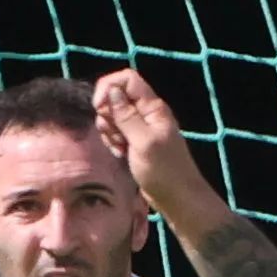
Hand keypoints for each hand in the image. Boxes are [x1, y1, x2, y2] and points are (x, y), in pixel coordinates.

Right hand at [91, 67, 216, 222]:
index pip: (127, 79)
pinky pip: (116, 132)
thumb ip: (127, 116)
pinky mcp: (134, 141)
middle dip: (107, 114)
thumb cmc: (164, 171)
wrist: (177, 198)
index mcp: (153, 107)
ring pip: (113, 115)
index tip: (99, 107)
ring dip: (109, 130)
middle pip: (116, 97)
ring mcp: (140, 127)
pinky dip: (113, 141)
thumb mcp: (143, 142)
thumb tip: (112, 90)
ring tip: (120, 148)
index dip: (109, 87)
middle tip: (116, 136)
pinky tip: (120, 154)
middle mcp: (146, 113)